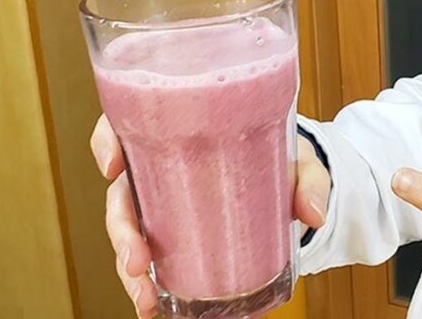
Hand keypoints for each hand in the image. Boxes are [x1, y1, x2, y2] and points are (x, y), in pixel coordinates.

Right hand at [90, 114, 330, 317]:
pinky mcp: (169, 234)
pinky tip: (151, 307)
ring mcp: (161, 203)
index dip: (107, 140)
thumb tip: (314, 214)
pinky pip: (146, 255)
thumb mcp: (300, 163)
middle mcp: (162, 167)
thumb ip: (309, 180)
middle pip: (122, 190)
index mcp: (184, 133)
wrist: (288, 186)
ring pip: (127, 230)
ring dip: (127, 266)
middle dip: (120, 229)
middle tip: (136, 260)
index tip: (112, 167)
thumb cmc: (282, 160)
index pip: (130, 122)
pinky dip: (144, 284)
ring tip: (145, 298)